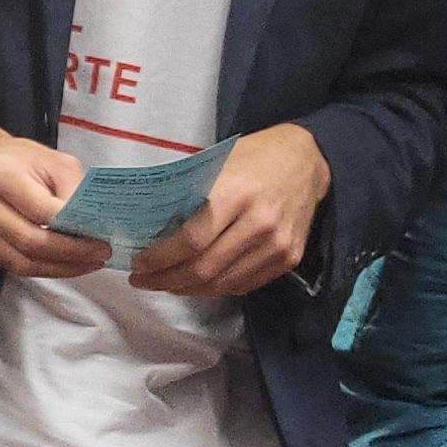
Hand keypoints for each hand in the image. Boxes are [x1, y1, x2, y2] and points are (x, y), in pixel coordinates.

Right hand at [0, 127, 109, 277]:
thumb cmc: (21, 160)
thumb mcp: (55, 161)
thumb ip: (74, 191)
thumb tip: (94, 227)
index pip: (42, 212)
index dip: (74, 232)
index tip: (102, 241)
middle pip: (30, 242)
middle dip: (70, 255)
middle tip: (98, 256)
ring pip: (20, 263)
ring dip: (58, 269)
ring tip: (84, 264)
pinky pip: (10, 266)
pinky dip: (41, 269)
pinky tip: (61, 263)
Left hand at [130, 123, 329, 297]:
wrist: (308, 161)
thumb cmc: (253, 157)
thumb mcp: (216, 163)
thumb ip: (188, 195)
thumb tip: (149, 227)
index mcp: (236, 193)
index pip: (191, 240)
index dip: (160, 258)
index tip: (138, 263)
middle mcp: (259, 223)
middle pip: (204, 268)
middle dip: (166, 280)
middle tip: (143, 280)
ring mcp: (277, 244)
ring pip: (223, 283)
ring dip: (188, 289)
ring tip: (165, 284)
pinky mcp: (289, 258)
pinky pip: (245, 285)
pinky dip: (216, 288)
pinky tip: (197, 283)